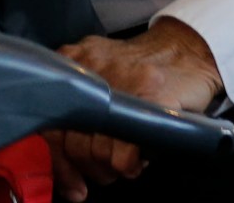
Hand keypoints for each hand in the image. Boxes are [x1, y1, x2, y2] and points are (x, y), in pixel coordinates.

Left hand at [47, 19, 223, 200]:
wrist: (184, 50)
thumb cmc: (138, 71)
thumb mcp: (96, 78)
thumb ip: (74, 109)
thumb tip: (64, 167)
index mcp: (70, 65)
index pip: (48, 125)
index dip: (58, 163)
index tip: (71, 184)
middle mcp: (88, 70)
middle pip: (72, 144)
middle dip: (90, 167)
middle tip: (106, 169)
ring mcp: (118, 83)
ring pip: (97, 152)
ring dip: (112, 168)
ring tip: (125, 159)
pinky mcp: (149, 98)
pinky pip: (124, 153)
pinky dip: (131, 165)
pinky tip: (139, 157)